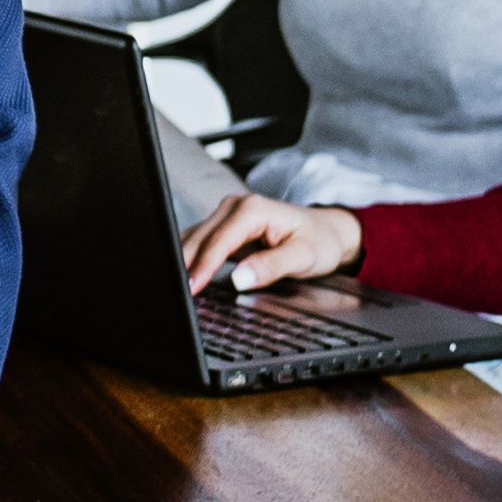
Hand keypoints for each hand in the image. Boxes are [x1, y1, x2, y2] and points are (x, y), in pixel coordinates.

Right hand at [180, 190, 359, 292]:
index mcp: (252, 209)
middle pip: (198, 238)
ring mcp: (225, 216)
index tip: (191, 288)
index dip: (202, 266)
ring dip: (182, 263)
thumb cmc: (319, 241)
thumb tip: (239, 279)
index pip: (218, 241)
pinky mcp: (222, 228)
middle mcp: (233, 206)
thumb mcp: (304, 256)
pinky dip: (188, 260)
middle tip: (174, 295)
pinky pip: (198, 243)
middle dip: (183, 265)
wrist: (327, 232)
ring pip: (192, 239)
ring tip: (174, 289)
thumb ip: (272, 266)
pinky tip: (183, 277)